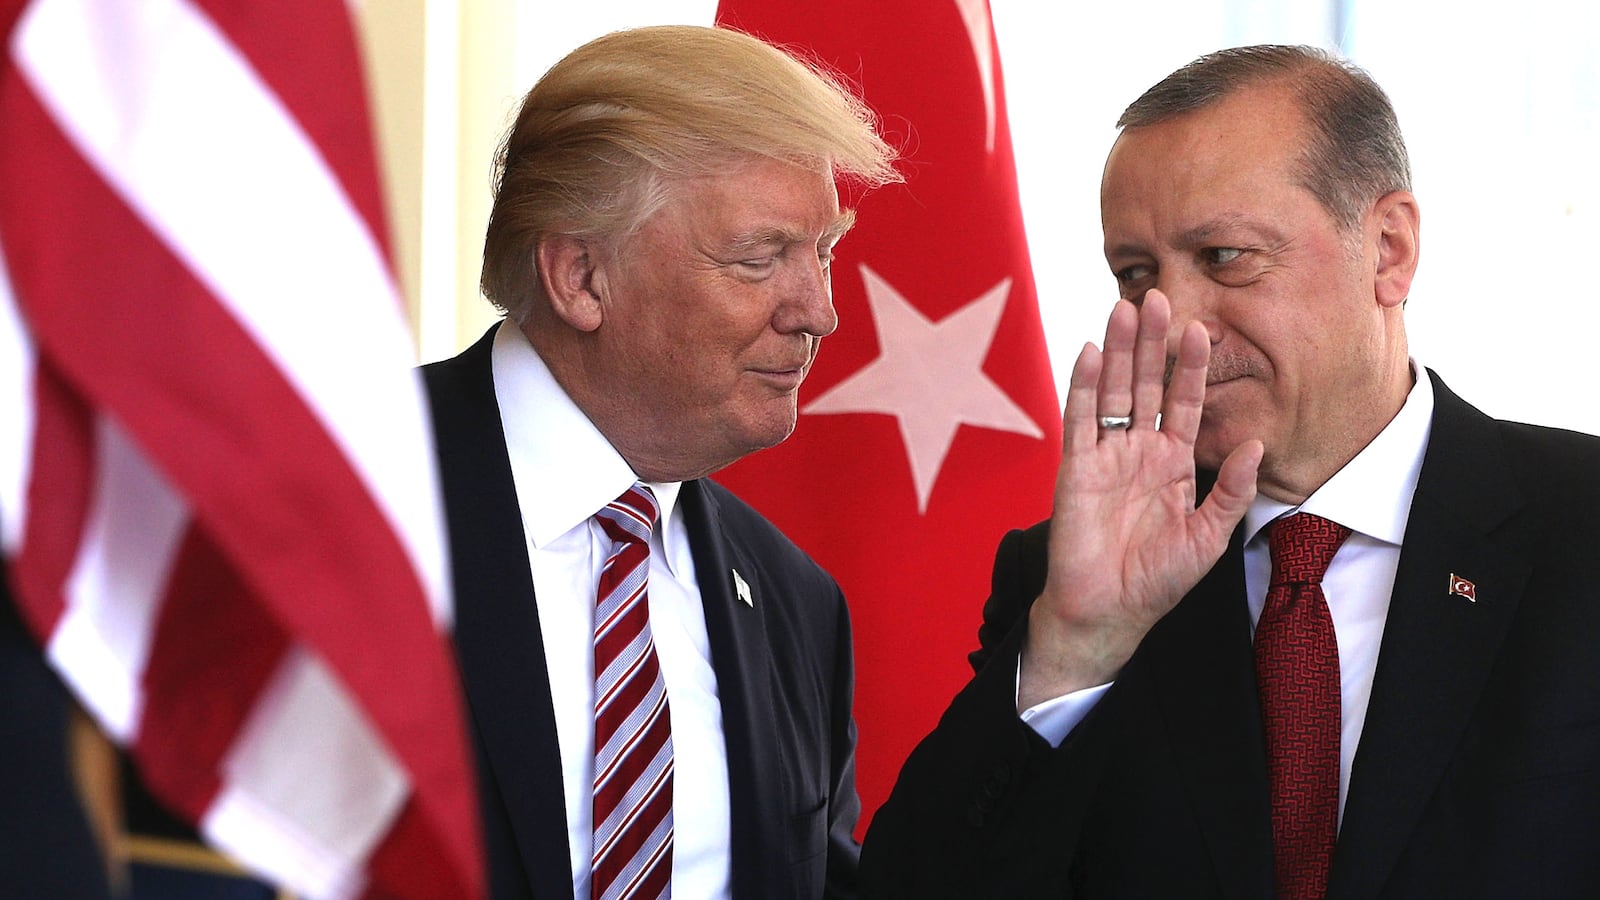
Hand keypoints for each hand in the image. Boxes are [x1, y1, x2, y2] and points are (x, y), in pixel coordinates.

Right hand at [1018, 290, 1260, 709]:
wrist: (1107, 612)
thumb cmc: (1157, 580)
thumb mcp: (1209, 536)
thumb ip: (1231, 490)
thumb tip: (1255, 443)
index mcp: (1172, 461)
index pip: (1183, 401)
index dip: (1191, 366)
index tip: (1204, 328)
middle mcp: (1138, 449)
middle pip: (1145, 383)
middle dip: (1151, 342)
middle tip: (1157, 296)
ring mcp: (1105, 455)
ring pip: (1112, 390)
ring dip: (1118, 350)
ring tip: (1124, 308)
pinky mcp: (1075, 467)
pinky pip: (1080, 418)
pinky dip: (1083, 384)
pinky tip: (1089, 350)